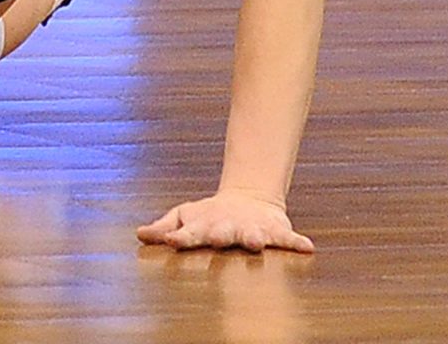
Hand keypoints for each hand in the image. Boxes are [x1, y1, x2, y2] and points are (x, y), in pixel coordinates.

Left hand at [136, 190, 313, 253]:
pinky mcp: (274, 231)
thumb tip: (139, 234)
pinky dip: (297, 243)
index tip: (170, 239)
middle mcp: (229, 228)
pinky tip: (308, 248)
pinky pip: (288, 239)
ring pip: (254, 235)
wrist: (248, 199)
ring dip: (255, 238)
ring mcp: (252, 228)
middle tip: (217, 239)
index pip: (190, 233)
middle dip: (220, 235)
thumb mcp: (187, 217)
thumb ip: (164, 226)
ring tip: (258, 242)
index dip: (180, 236)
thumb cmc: (210, 217)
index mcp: (205, 227)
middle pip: (223, 233)